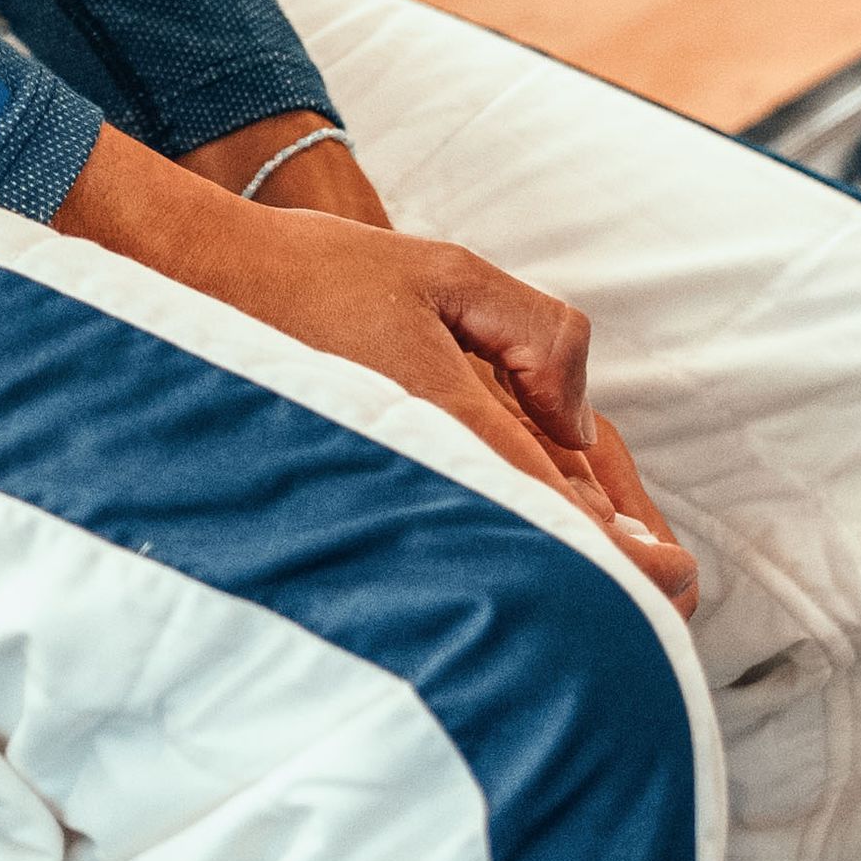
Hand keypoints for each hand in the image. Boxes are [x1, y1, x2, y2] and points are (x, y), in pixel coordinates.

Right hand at [63, 113, 701, 605]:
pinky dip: (489, 537)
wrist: (189, 287)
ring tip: (601, 568)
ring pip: (484, 549)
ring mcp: (379, 488)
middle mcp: (410, 467)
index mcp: (441, 415)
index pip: (550, 508)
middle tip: (661, 591)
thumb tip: (576, 422)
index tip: (671, 576)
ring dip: (544, 559)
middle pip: (526, 549)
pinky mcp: (354, 496)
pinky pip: (438, 530)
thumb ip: (538, 333)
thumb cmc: (314, 272)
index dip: (620, 556)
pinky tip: (513, 533)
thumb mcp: (445, 268)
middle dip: (600, 576)